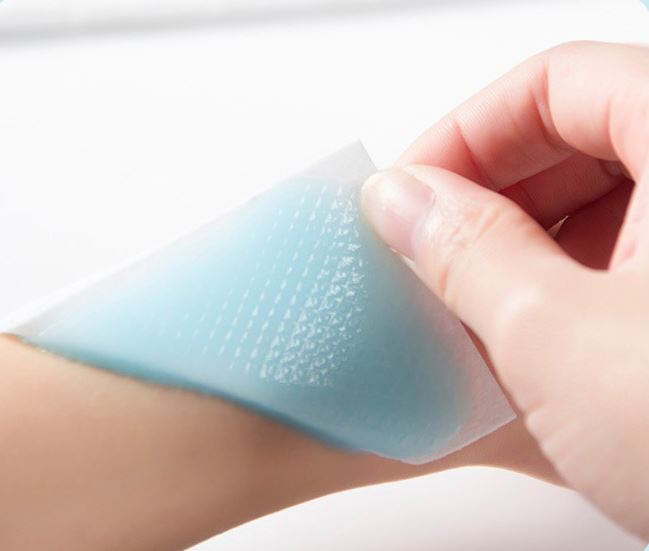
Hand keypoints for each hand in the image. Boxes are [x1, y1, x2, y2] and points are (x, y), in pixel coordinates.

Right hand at [361, 41, 648, 538]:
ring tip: (461, 314)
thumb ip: (466, 254)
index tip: (410, 191)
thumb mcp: (562, 340)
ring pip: (592, 215)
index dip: (466, 132)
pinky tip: (514, 349)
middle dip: (482, 201)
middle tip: (424, 253)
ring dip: (511, 258)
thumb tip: (403, 202)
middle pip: (575, 144)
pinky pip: (615, 271)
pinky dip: (554, 298)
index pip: (559, 83)